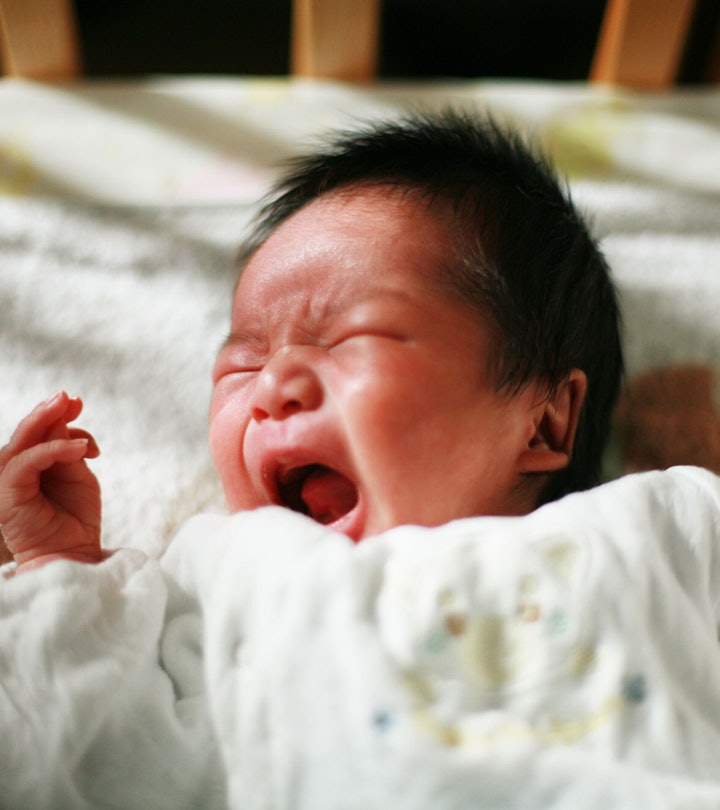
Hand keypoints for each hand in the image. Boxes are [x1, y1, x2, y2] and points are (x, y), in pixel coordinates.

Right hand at [0, 391, 101, 571]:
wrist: (74, 554)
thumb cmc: (77, 518)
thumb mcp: (79, 475)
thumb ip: (70, 448)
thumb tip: (67, 413)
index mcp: (33, 463)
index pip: (40, 431)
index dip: (57, 414)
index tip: (78, 402)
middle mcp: (16, 469)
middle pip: (26, 432)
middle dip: (48, 410)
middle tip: (69, 396)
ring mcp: (9, 482)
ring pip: (20, 442)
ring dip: (44, 420)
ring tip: (68, 406)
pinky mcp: (8, 494)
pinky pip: (26, 463)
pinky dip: (52, 450)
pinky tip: (80, 449)